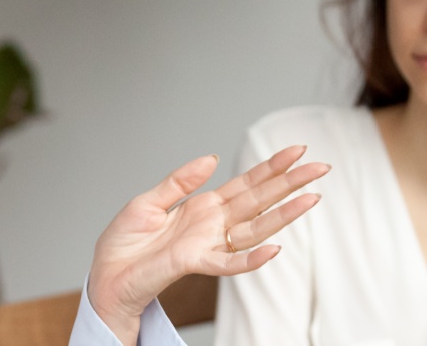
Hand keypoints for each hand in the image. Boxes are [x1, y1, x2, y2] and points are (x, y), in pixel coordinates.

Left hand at [87, 146, 326, 344]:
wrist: (106, 275)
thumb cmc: (124, 244)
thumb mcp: (148, 201)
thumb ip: (180, 181)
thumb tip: (211, 158)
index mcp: (203, 207)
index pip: (245, 184)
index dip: (271, 167)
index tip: (296, 151)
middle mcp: (212, 225)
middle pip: (259, 201)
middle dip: (290, 183)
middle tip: (321, 167)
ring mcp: (207, 245)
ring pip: (255, 229)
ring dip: (284, 215)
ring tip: (312, 199)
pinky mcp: (194, 263)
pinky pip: (229, 264)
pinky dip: (251, 259)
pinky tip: (275, 249)